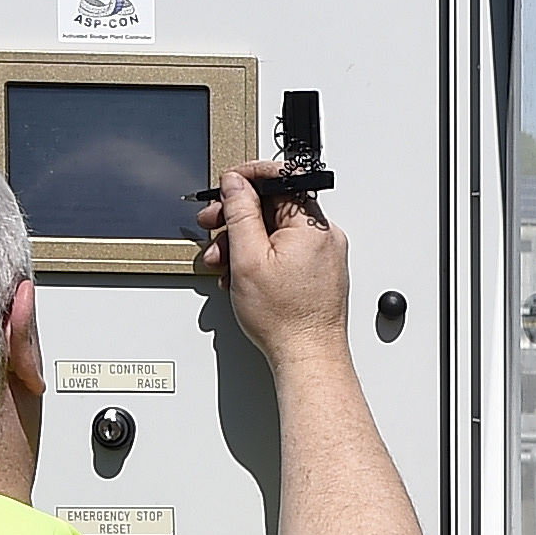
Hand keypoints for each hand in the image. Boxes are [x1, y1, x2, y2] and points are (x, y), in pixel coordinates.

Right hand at [198, 161, 351, 369]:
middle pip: (273, 206)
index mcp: (312, 225)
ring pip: (275, 231)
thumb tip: (235, 183)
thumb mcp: (248, 257)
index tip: (225, 186)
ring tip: (223, 262)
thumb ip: (240, 213)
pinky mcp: (317, 271)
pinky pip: (284, 251)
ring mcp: (322, 254)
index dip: (247, 178)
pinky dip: (259, 258)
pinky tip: (241, 275)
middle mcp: (323, 235)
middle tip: (212, 226)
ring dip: (242, 242)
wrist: (307, 356)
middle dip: (236, 217)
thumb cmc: (286, 318)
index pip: (281, 178)